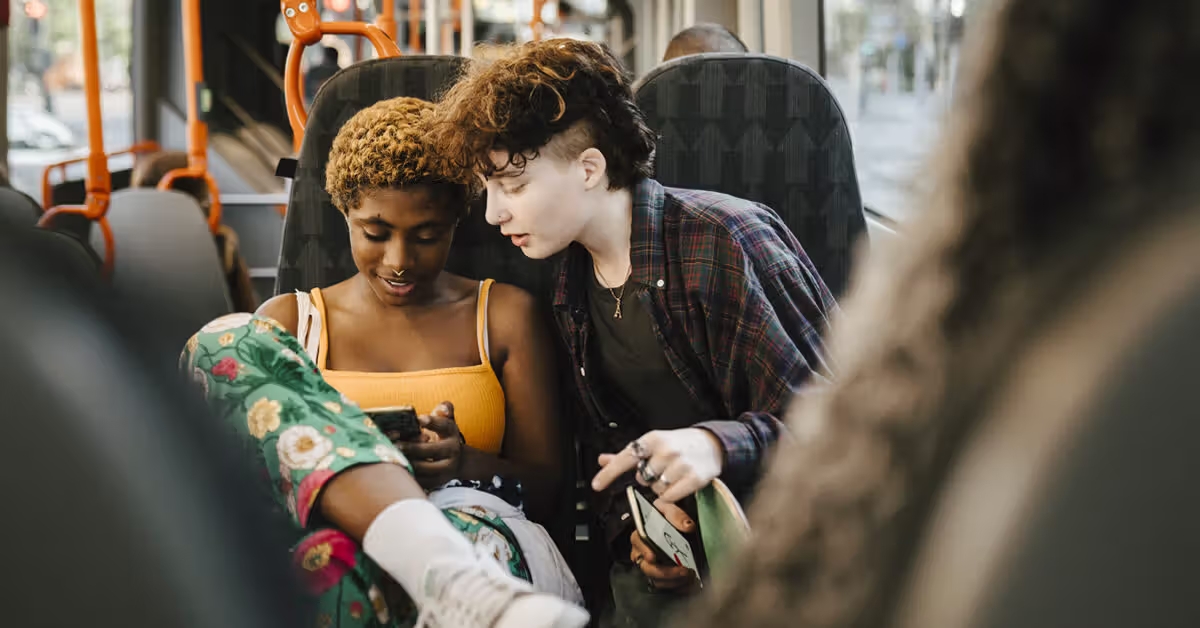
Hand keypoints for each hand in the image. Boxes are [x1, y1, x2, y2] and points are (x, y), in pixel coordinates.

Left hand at [395, 402, 461, 487]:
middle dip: (411, 447)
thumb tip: (444, 408)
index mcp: (451, 432)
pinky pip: (420, 480)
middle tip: (394, 445)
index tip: (418, 419)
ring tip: (391, 458)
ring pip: (424, 467)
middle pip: (431, 450)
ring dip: (407, 462)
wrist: (456, 461)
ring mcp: (446, 468)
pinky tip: (395, 470)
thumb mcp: (445, 422)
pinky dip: (408, 475)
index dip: (432, 422)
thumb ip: (444, 410)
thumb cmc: (442, 437)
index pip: (443, 425)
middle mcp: (451, 450)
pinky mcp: (437, 481)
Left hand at [592, 428, 724, 502]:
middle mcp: (666, 450)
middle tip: (662, 467)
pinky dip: (671, 495)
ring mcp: (681, 464)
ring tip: (673, 474)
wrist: (711, 444)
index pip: (626, 457)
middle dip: (649, 476)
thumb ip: (627, 454)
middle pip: (642, 478)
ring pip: (656, 489)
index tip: (596, 485)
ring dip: (661, 486)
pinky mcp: (694, 478)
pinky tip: (679, 483)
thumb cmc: (678, 444)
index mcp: (653, 439)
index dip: (609, 472)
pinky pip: (670, 497)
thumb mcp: (652, 443)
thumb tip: (602, 460)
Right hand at [629, 499, 697, 590]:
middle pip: (646, 567)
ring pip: (656, 579)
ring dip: (673, 581)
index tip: (653, 557)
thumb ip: (677, 515)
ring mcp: (650, 565)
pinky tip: (689, 583)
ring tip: (690, 577)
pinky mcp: (659, 575)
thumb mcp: (669, 509)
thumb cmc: (665, 516)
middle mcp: (642, 552)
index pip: (637, 542)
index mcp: (641, 534)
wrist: (669, 524)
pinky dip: (677, 586)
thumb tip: (688, 526)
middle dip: (665, 572)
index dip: (644, 550)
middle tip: (684, 571)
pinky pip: (664, 585)